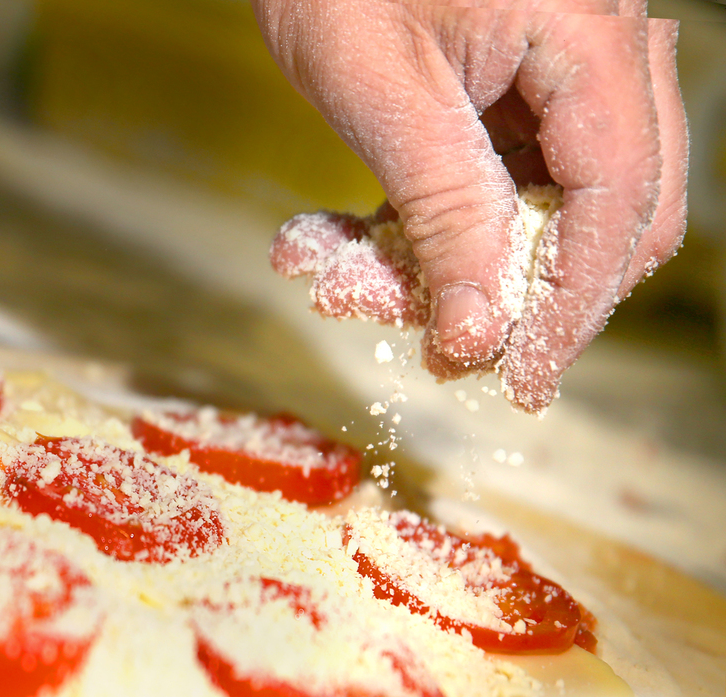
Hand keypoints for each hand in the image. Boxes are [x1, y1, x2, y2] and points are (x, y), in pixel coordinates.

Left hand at [254, 1, 686, 411]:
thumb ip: (446, 214)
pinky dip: (442, 220)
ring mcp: (569, 66)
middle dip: (528, 293)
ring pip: (557, 204)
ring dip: (466, 260)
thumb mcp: (385, 95)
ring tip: (360, 278)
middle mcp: (605, 51)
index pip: (618, 207)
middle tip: (453, 349)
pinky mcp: (524, 82)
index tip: (516, 379)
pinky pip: (510, 177)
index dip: (569, 308)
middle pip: (615, 214)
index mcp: (592, 39)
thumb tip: (482, 335)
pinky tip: (355, 238)